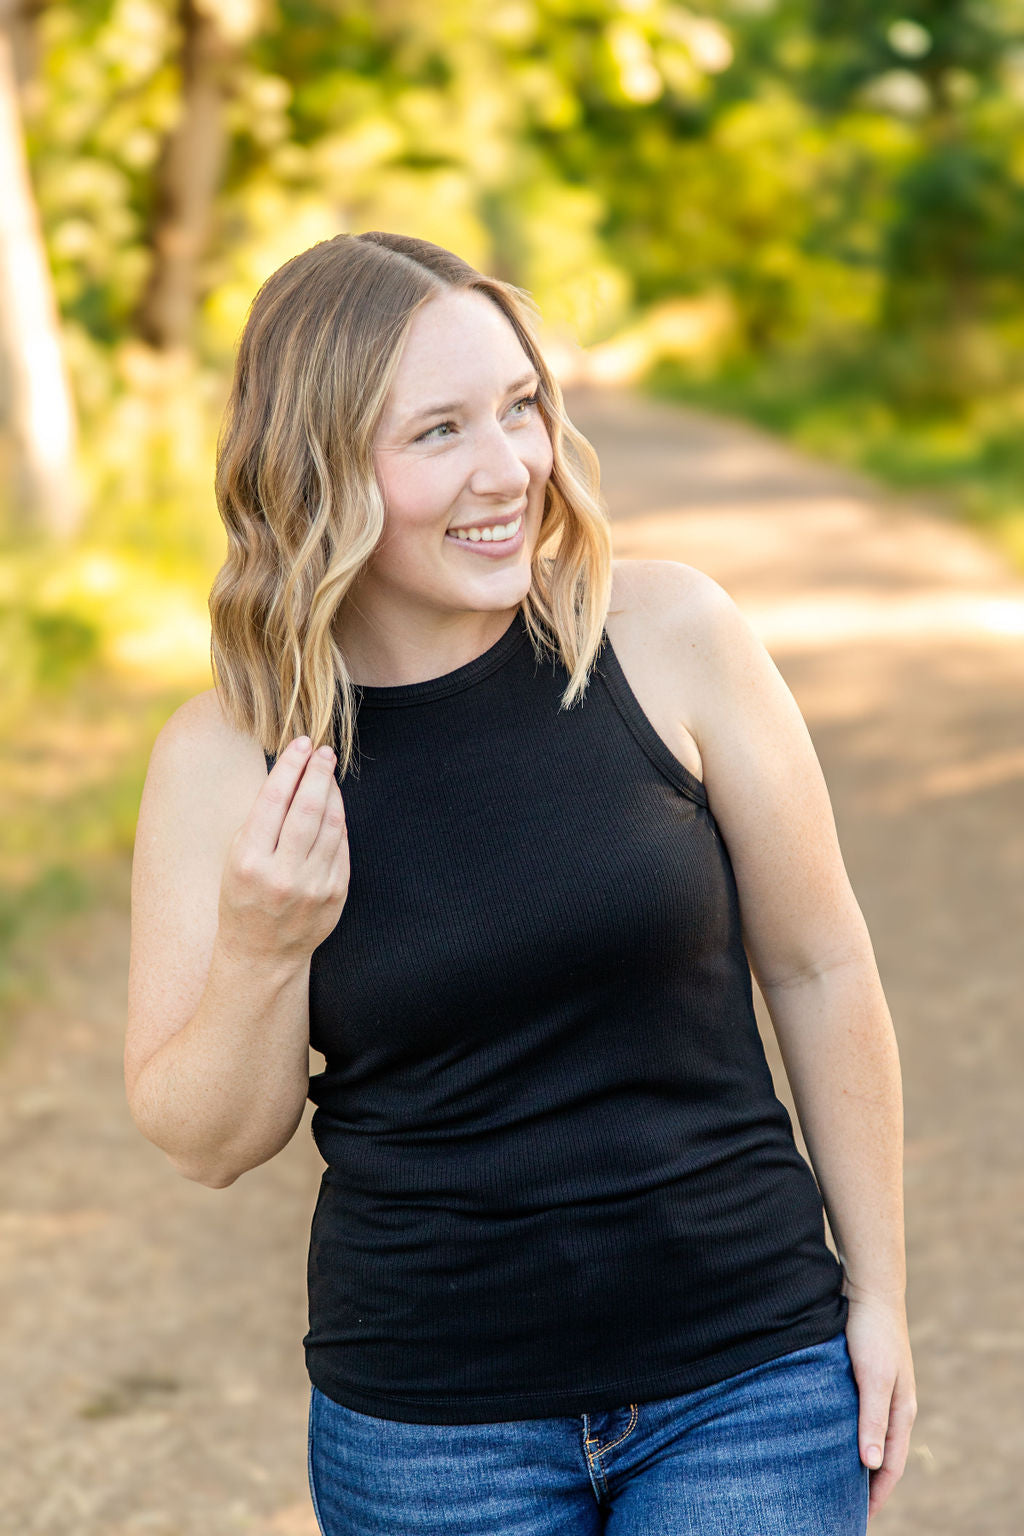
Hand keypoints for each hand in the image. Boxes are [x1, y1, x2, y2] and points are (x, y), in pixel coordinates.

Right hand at [218, 736, 349, 963]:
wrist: (261, 954)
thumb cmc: (243, 898)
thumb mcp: (235, 859)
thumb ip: (261, 822)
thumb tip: (289, 774)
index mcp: (249, 861)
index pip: (274, 800)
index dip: (290, 766)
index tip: (300, 744)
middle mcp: (282, 874)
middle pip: (308, 808)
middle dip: (318, 773)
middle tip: (324, 751)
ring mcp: (313, 886)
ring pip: (331, 824)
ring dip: (332, 792)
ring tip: (329, 772)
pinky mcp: (335, 894)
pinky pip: (341, 846)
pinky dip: (338, 821)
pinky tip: (333, 805)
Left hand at [844, 1288, 916, 1518]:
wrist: (869, 1289)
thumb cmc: (872, 1333)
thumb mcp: (873, 1378)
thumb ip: (872, 1420)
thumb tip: (872, 1465)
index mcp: (901, 1411)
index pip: (891, 1466)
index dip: (877, 1493)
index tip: (858, 1517)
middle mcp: (893, 1405)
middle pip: (881, 1455)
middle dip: (866, 1482)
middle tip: (841, 1504)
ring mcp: (879, 1391)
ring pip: (867, 1434)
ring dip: (854, 1457)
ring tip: (830, 1477)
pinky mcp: (863, 1376)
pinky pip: (855, 1414)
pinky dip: (845, 1432)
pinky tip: (825, 1435)